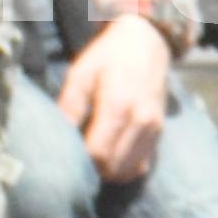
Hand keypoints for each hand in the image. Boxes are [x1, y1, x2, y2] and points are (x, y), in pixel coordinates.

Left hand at [53, 12, 172, 183]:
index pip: (98, 153)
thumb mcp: (80, 74)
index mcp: (118, 104)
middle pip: (113, 167)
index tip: (65, 152)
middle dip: (92, 168)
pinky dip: (123, 168)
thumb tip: (58, 137)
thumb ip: (70, 106)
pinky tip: (108, 156)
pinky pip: (141, 166)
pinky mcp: (159, 135)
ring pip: (128, 171)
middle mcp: (141, 121)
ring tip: (89, 156)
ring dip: (107, 171)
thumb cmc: (107, 58)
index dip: (80, 159)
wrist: (146, 45)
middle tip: (75, 156)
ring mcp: (154, 130)